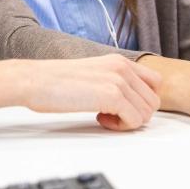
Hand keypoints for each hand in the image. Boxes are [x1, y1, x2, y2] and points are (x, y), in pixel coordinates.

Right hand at [0, 55, 161, 130]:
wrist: (34, 80)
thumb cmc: (54, 82)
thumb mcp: (92, 74)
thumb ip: (112, 82)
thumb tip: (127, 103)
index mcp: (119, 61)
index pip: (155, 84)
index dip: (141, 101)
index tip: (120, 107)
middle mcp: (123, 67)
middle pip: (153, 101)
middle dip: (135, 114)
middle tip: (111, 115)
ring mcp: (119, 80)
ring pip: (147, 113)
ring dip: (127, 122)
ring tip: (104, 117)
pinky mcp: (112, 95)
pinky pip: (135, 120)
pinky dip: (120, 127)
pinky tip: (99, 119)